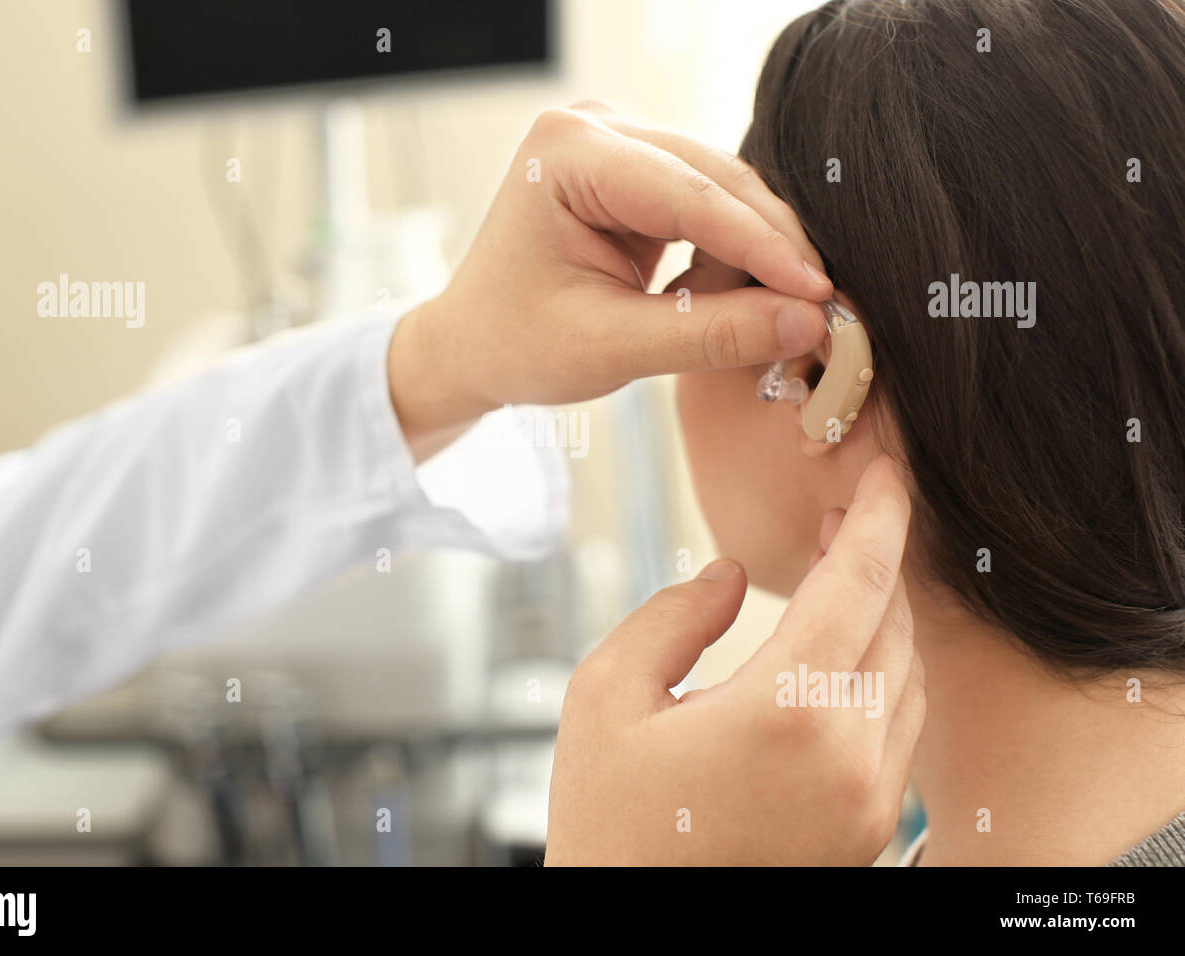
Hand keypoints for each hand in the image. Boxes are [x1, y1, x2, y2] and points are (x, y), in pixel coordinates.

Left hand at [388, 102, 832, 458]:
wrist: (473, 344)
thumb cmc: (517, 343)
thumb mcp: (611, 348)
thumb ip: (709, 334)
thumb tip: (807, 323)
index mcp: (568, 152)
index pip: (689, 194)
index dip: (763, 247)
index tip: (820, 293)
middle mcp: (595, 126)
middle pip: (715, 179)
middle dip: (772, 246)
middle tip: (824, 306)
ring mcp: (617, 141)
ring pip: (721, 188)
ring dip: (760, 248)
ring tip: (791, 308)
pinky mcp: (636, 169)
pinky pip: (707, 202)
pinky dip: (735, 248)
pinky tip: (754, 292)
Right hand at [544, 456, 923, 865]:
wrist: (632, 930)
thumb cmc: (608, 821)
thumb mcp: (605, 696)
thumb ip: (673, 616)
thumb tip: (734, 577)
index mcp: (787, 712)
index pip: (860, 583)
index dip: (879, 516)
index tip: (885, 475)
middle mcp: (849, 757)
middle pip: (892, 624)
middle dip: (876, 558)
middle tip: (840, 520)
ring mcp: (868, 802)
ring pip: (906, 676)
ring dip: (883, 616)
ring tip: (837, 579)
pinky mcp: (867, 830)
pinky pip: (901, 729)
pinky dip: (882, 672)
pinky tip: (842, 652)